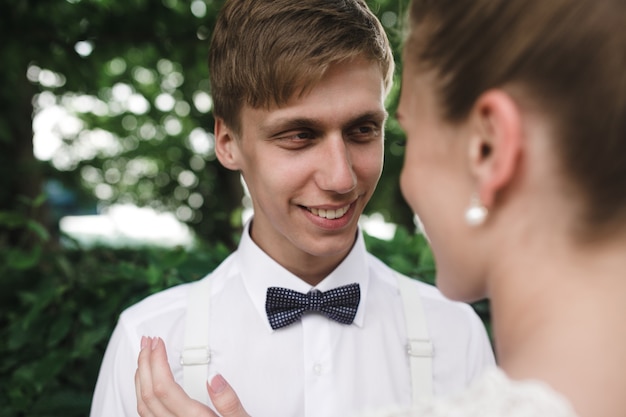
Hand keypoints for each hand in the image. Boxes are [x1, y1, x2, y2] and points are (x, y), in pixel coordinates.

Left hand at [135, 336, 249, 416]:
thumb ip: (230, 403)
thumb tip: (216, 379)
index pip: (164, 388)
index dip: (156, 362)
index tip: (159, 343)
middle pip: (148, 395)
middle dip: (144, 364)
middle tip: (147, 342)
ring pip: (142, 407)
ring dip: (139, 378)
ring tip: (144, 358)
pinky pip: (147, 416)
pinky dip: (142, 395)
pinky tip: (147, 385)